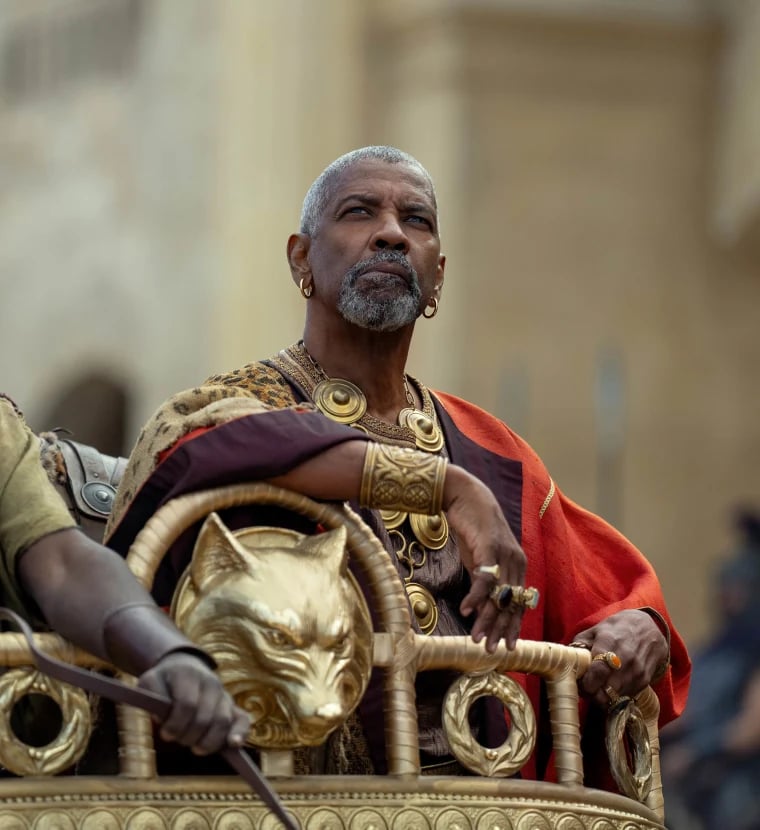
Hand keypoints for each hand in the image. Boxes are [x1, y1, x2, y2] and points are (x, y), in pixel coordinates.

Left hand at [138, 652, 250, 754]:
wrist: (183, 667)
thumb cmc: (163, 681)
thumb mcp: (149, 682)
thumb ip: (150, 696)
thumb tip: (161, 718)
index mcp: (189, 675)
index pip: (187, 704)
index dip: (175, 724)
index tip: (165, 733)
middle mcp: (210, 682)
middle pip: (205, 717)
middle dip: (189, 736)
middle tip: (177, 739)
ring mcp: (223, 694)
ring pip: (223, 721)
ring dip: (208, 741)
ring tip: (196, 748)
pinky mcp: (232, 706)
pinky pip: (243, 719)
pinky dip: (240, 733)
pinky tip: (233, 745)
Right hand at [444, 465, 526, 651]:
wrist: (465, 497)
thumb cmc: (473, 529)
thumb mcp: (481, 559)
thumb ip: (486, 581)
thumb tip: (482, 607)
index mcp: (518, 566)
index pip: (517, 604)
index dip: (512, 627)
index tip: (507, 648)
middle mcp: (516, 562)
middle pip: (510, 604)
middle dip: (501, 630)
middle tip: (492, 651)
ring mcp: (504, 555)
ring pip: (498, 596)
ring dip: (487, 620)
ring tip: (478, 640)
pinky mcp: (489, 548)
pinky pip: (484, 579)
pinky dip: (476, 597)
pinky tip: (467, 611)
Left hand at [571, 609, 668, 707]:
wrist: (649, 628)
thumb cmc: (617, 628)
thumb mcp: (595, 629)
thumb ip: (580, 646)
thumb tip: (569, 662)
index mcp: (610, 643)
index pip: (598, 672)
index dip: (586, 684)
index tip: (580, 684)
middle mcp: (626, 659)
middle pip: (606, 691)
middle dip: (592, 694)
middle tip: (586, 688)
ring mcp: (637, 672)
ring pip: (615, 698)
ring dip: (603, 697)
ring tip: (597, 686)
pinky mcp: (645, 681)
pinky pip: (625, 698)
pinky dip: (615, 696)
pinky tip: (610, 685)